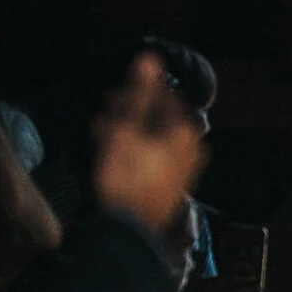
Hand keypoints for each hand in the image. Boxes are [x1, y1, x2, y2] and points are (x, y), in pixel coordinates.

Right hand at [94, 54, 207, 235]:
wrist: (128, 233)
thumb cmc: (126, 180)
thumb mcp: (127, 130)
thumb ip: (139, 94)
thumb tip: (150, 58)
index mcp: (185, 131)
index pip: (164, 95)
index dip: (136, 92)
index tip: (112, 99)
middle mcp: (191, 147)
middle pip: (159, 116)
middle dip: (129, 111)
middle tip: (104, 115)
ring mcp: (183, 167)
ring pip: (154, 135)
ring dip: (127, 129)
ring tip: (101, 132)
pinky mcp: (171, 182)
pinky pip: (154, 155)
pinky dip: (134, 147)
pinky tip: (111, 150)